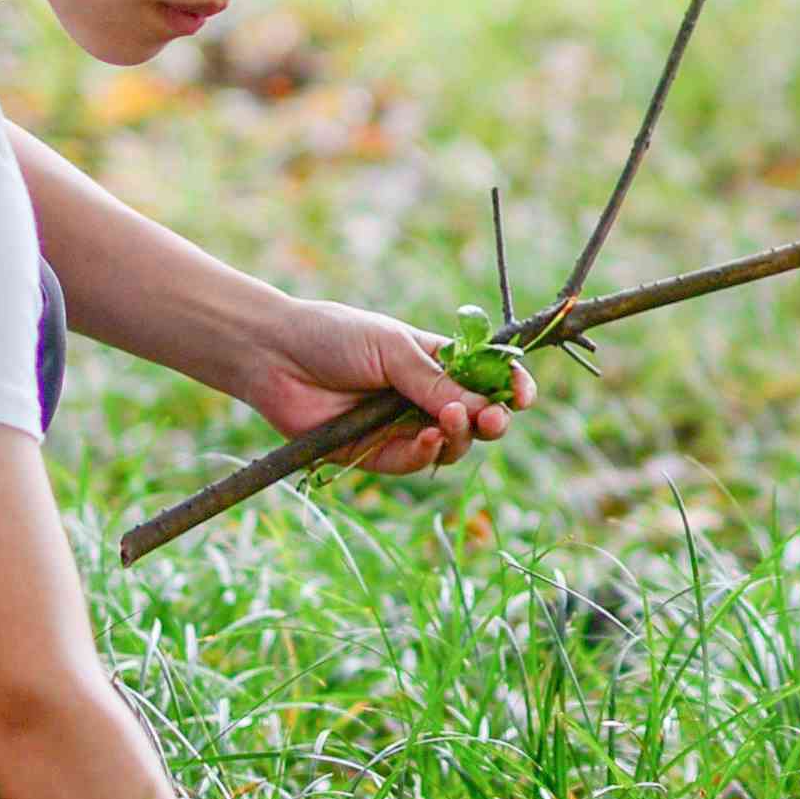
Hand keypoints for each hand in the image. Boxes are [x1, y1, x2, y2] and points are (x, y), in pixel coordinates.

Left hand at [243, 295, 527, 475]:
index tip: (525, 395)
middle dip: (493, 421)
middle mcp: (424, 396)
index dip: (510, 388)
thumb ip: (436, 380)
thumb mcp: (393, 349)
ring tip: (448, 421)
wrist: (274, 356)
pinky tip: (425, 437)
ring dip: (458, 437)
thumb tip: (486, 407)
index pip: (486, 378)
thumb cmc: (335, 336)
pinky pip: (412, 462)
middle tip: (494, 419)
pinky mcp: (375, 454)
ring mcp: (401, 426)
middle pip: (476, 419)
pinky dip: (425, 453)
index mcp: (436, 361)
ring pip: (450, 446)